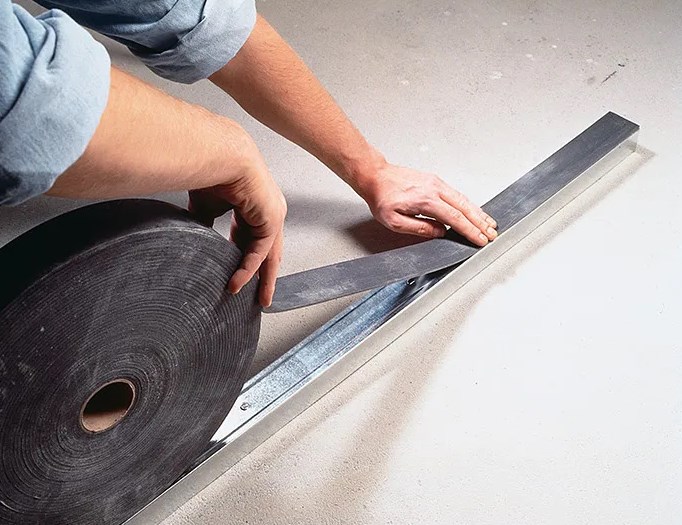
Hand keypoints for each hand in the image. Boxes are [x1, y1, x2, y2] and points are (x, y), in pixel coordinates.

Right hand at [189, 157, 286, 308]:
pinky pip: (260, 251)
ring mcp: (273, 214)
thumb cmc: (210, 171)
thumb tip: (197, 237)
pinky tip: (237, 284)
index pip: (253, 239)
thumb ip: (206, 223)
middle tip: (263, 297)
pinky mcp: (272, 219)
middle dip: (265, 275)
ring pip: (270, 255)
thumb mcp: (206, 206)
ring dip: (264, 279)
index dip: (247, 260)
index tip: (238, 276)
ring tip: (259, 300)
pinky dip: (249, 269)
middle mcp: (268, 211)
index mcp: (254, 206)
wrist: (218, 155)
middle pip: (268, 251)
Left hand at [356, 161, 496, 245]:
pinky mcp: (435, 181)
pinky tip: (473, 210)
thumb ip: (418, 228)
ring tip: (489, 224)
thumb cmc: (382, 197)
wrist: (376, 176)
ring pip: (463, 199)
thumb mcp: (394, 221)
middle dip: (480, 222)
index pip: (454, 218)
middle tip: (492, 234)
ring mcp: (436, 183)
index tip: (481, 239)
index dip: (470, 230)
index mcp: (425, 200)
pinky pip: (456, 194)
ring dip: (477, 212)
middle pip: (464, 207)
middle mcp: (434, 189)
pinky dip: (468, 204)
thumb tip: (440, 232)